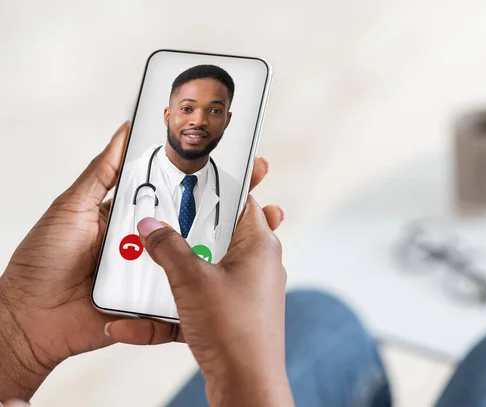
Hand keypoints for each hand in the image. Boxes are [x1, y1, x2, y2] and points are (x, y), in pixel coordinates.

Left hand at [0, 121, 274, 400]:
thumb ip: (103, 172)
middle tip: (267, 204)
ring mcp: (155, 277)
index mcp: (136, 217)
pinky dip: (202, 299)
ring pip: (199, 266)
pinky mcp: (153, 309)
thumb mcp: (72, 206)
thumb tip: (126, 130)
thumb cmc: (43, 260)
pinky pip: (182, 302)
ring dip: (230, 258)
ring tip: (262, 243)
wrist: (28, 320)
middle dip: (235, 218)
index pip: (181, 194)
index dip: (212, 181)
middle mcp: (152, 245)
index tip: (242, 166)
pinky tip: (231, 286)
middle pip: (198, 230)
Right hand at [107, 196, 292, 406]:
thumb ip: (168, 248)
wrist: (245, 386)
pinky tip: (130, 325)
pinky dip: (169, 312)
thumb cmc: (233, 329)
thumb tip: (151, 226)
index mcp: (259, 244)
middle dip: (186, 232)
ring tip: (142, 267)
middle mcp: (257, 265)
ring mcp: (245, 293)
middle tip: (159, 223)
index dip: (217, 189)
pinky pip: (196, 305)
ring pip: (204, 271)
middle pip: (219, 235)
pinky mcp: (231, 317)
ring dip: (172, 274)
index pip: (241, 201)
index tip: (190, 181)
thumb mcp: (192, 279)